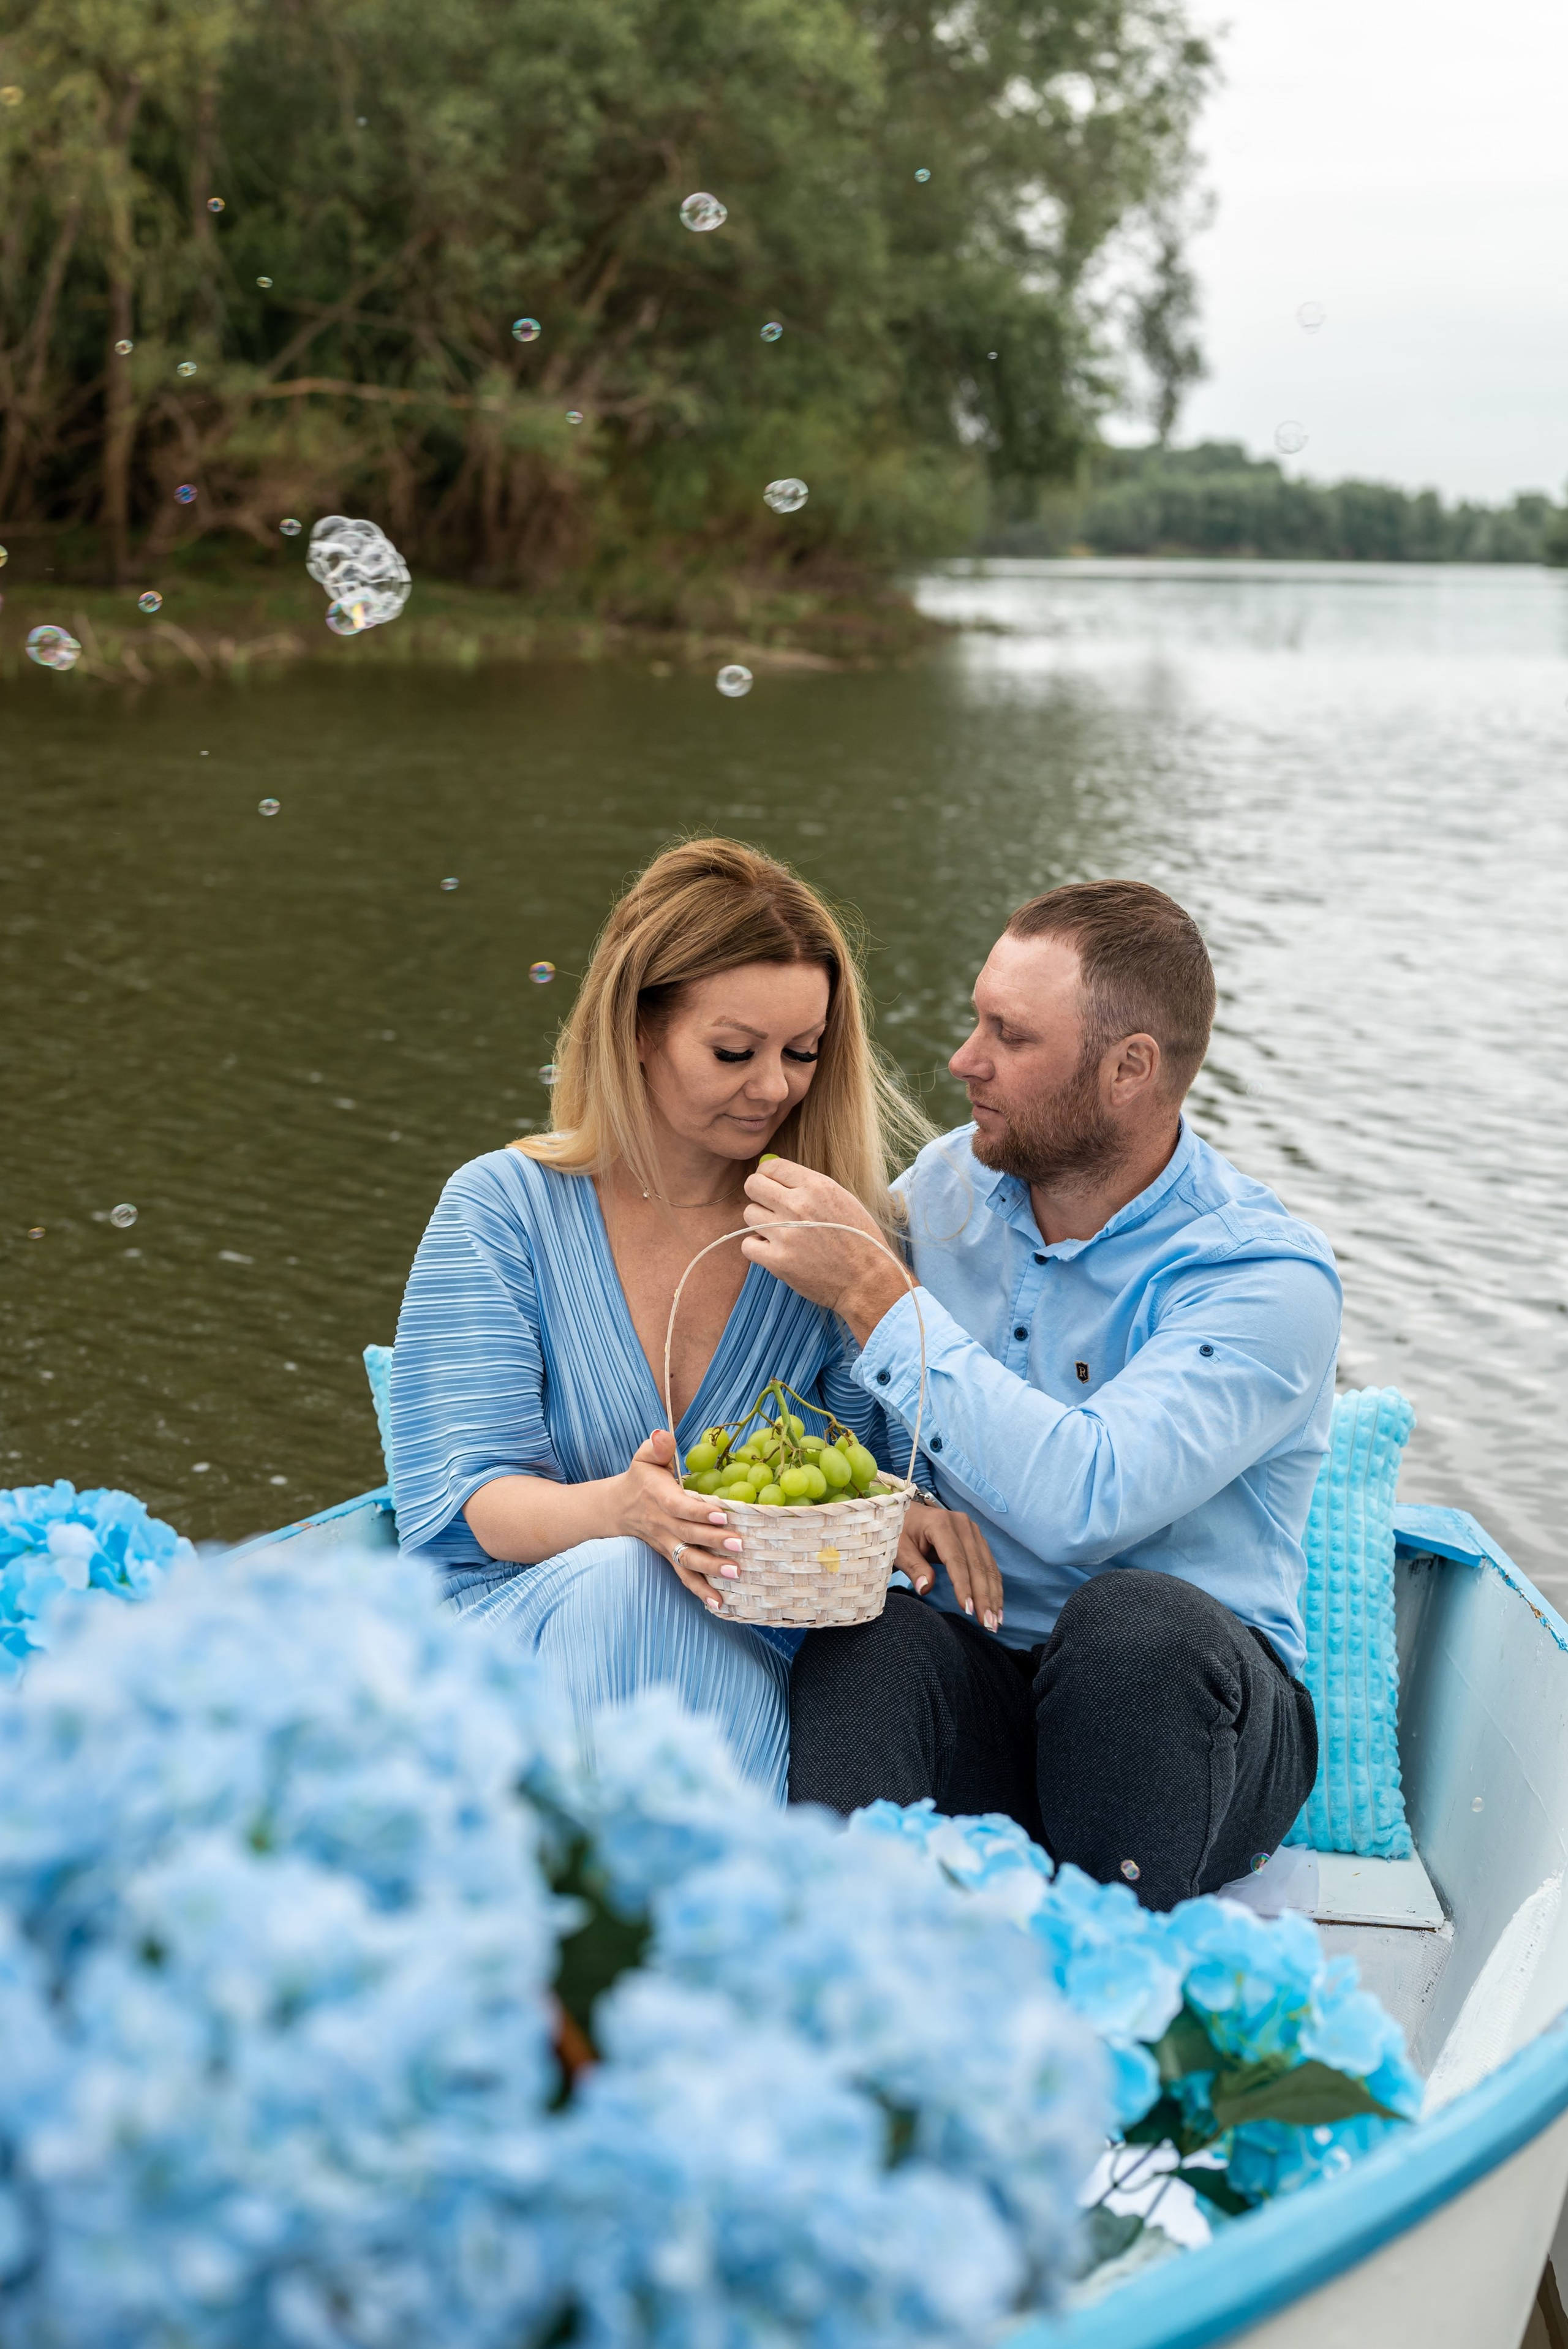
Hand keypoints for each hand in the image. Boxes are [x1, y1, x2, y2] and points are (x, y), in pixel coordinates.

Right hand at [614, 1430, 742, 1611]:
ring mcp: (667, 1544)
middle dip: (715, 1542)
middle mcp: (664, 1525)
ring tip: (735, 1573)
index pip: (681, 1507)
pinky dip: (700, 1591)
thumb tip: (662, 1434)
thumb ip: (656, 1446)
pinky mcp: (670, 1557)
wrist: (617, 1508)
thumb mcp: (644, 1457)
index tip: (722, 1514)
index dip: (700, 1512)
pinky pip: (684, 1577)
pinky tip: (719, 1603)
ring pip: (687, 1560)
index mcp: (661, 1498)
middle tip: (741, 1546)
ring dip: (711, 1569)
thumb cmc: (640, 1479)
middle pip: (690, 1536)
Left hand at [741, 1158, 908, 1341]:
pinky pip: (747, 1245)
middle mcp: (798, 1205)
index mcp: (816, 1186)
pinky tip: (774, 1250)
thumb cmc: (859, 1239)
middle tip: (770, 1208)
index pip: (771, 1166)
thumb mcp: (843, 1199)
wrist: (868, 1280)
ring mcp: (785, 1233)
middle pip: (753, 1185)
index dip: (768, 1176)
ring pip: (749, 1214)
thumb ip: (810, 1186)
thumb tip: (773, 1173)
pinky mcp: (777, 1260)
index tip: (772, 1187)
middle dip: (759, 1194)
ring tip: (779, 1233)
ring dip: (760, 1222)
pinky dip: (757, 1248)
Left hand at [897, 1501, 1004, 1633]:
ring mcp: (973, 1531)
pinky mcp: (977, 1539)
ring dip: (993, 1595)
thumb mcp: (899, 1548)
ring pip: (988, 1567)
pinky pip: (989, 1565)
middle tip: (988, 1624)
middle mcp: (962, 1525)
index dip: (963, 1586)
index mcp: (941, 1524)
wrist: (908, 1514)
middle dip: (983, 1597)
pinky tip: (996, 1606)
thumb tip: (926, 1588)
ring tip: (995, 1622)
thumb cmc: (901, 1532)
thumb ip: (913, 1567)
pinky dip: (994, 1587)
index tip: (968, 1610)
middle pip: (977, 1565)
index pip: (956, 1560)